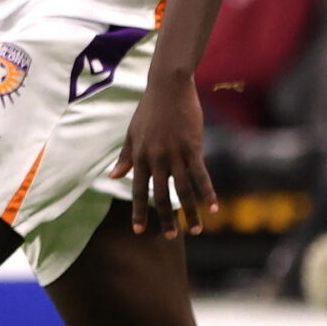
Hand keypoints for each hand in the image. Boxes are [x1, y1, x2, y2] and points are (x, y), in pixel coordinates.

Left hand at [109, 78, 216, 236]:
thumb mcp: (132, 133)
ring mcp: (175, 154)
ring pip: (182, 190)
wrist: (168, 88)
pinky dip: (207, 193)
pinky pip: (201, 175)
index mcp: (140, 157)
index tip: (139, 231)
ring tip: (196, 230)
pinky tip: (213, 208)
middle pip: (160, 196)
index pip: (138, 190)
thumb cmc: (149, 110)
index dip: (138, 211)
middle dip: (166, 219)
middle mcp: (156, 159)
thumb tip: (113, 176)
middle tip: (170, 237)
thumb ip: (125, 157)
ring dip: (189, 212)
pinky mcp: (193, 148)